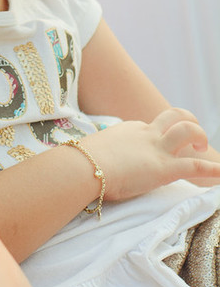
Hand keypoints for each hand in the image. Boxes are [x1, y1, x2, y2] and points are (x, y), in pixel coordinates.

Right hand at [87, 108, 219, 201]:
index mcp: (130, 130)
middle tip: (194, 139)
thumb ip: (97, 155)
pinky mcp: (164, 168)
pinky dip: (213, 170)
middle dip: (189, 122)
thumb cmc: (79, 163)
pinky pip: (195, 166)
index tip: (160, 148)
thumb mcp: (90, 152)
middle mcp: (146, 134)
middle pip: (175, 116)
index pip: (151, 127)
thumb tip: (83, 164)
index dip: (161, 135)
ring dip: (201, 137)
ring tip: (204, 150)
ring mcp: (157, 149)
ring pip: (188, 131)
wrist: (82, 167)